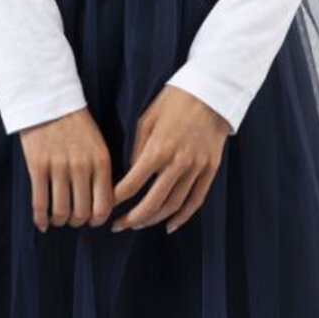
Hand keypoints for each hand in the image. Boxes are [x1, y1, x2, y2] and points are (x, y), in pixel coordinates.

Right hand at [19, 106, 113, 232]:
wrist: (50, 101)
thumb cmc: (76, 125)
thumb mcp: (98, 144)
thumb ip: (101, 172)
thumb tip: (102, 205)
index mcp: (101, 161)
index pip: (104, 205)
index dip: (97, 220)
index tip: (91, 221)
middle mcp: (82, 166)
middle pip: (81, 213)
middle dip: (77, 222)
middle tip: (72, 219)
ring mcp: (59, 166)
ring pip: (61, 211)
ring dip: (59, 220)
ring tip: (57, 218)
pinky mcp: (38, 165)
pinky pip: (40, 202)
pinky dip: (40, 218)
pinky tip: (42, 222)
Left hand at [110, 85, 230, 234]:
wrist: (210, 92)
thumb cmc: (175, 101)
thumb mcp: (148, 119)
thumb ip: (138, 149)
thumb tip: (132, 175)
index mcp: (158, 148)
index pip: (132, 184)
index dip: (116, 199)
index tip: (107, 205)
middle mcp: (178, 162)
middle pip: (152, 203)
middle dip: (132, 218)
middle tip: (119, 225)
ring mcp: (196, 168)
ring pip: (173, 205)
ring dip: (154, 219)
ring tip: (139, 224)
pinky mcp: (210, 169)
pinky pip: (196, 201)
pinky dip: (182, 217)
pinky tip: (169, 225)